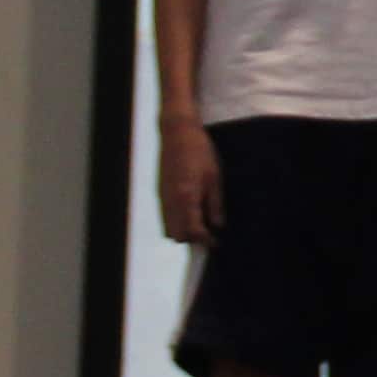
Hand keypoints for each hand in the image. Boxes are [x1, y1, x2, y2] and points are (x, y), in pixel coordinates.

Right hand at [156, 115, 221, 247]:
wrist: (177, 134)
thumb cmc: (200, 153)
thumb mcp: (215, 178)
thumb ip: (215, 204)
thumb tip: (218, 226)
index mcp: (186, 197)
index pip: (192, 231)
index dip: (205, 240)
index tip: (216, 242)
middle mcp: (170, 201)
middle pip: (176, 235)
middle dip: (192, 239)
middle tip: (210, 234)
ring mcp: (162, 197)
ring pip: (168, 227)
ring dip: (183, 231)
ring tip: (202, 224)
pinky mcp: (159, 193)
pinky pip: (165, 216)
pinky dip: (176, 221)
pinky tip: (191, 213)